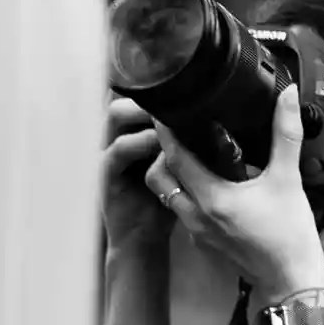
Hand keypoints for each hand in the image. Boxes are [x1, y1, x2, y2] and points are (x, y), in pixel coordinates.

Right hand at [102, 95, 176, 259]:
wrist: (144, 240)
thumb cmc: (163, 202)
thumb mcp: (181, 167)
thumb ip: (189, 143)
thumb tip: (219, 120)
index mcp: (135, 132)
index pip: (138, 95)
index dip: (156, 87)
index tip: (184, 85)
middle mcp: (119, 137)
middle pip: (124, 96)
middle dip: (148, 95)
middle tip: (176, 98)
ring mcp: (109, 154)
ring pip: (114, 115)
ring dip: (141, 113)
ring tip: (167, 119)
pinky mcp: (105, 175)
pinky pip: (116, 151)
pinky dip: (137, 144)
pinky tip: (158, 146)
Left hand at [144, 83, 323, 297]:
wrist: (293, 284)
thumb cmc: (290, 238)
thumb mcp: (289, 181)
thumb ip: (285, 135)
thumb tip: (286, 97)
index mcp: (212, 199)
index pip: (174, 157)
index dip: (166, 131)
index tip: (166, 110)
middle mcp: (197, 217)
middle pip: (158, 178)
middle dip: (161, 154)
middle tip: (176, 135)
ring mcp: (198, 233)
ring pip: (168, 197)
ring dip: (172, 176)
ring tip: (190, 156)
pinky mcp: (205, 244)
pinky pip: (183, 213)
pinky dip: (187, 195)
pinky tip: (209, 185)